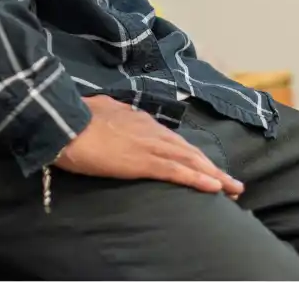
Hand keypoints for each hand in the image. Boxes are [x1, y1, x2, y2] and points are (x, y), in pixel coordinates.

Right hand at [53, 95, 244, 197]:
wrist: (65, 123)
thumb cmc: (76, 118)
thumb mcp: (101, 109)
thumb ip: (113, 113)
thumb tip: (113, 113)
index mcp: (141, 121)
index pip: (174, 141)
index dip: (193, 155)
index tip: (207, 166)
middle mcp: (152, 131)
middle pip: (189, 151)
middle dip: (211, 167)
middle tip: (232, 183)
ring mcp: (150, 145)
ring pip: (190, 161)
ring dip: (214, 175)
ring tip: (232, 188)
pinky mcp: (144, 161)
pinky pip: (177, 171)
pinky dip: (198, 179)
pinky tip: (215, 187)